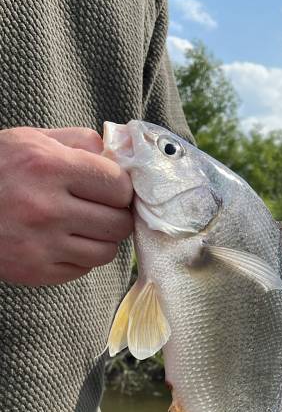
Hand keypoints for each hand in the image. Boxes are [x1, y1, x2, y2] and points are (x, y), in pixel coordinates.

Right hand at [0, 126, 133, 285]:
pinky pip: (82, 269)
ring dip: (101, 240)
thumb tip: (120, 155)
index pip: (118, 186)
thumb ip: (79, 142)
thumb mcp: (31, 140)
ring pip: (106, 252)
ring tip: (82, 226)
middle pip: (119, 223)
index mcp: (49, 167)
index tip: (112, 189)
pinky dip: (79, 257)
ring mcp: (41, 244)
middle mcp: (46, 207)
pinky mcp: (35, 271)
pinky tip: (62, 241)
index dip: (121, 188)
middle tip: (102, 210)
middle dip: (116, 215)